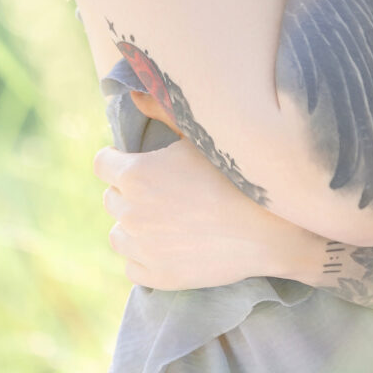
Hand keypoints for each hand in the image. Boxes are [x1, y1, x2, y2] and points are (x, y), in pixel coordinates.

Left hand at [94, 137, 323, 289]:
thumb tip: (133, 95)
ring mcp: (142, 247)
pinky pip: (132, 265)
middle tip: (164, 192)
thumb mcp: (198, 139)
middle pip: (110, 198)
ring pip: (118, 234)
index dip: (118, 161)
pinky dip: (145, 257)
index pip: (102, 164)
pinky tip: (170, 246)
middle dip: (130, 193)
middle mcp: (130, 212)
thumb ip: (161, 114)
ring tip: (166, 221)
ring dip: (134, 227)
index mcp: (135, 174)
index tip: (138, 163)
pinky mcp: (156, 276)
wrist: (271, 231)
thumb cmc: (237, 178)